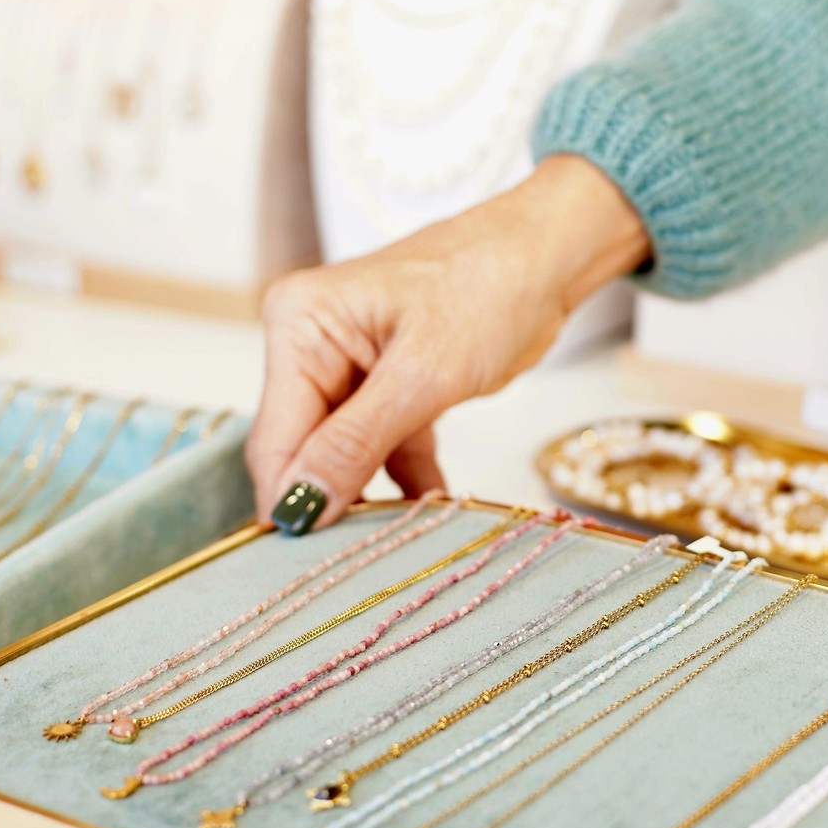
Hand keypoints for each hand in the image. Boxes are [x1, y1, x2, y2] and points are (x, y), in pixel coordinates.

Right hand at [247, 155, 650, 532]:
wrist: (550, 257)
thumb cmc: (490, 286)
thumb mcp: (425, 373)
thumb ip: (357, 442)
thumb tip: (299, 508)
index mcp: (299, 325)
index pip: (277, 437)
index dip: (292, 503)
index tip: (308, 568)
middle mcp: (310, 346)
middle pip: (303, 452)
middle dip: (330, 505)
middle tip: (357, 569)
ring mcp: (348, 370)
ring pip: (342, 459)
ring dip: (372, 502)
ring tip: (398, 549)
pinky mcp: (388, 391)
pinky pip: (383, 453)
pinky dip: (407, 485)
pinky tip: (431, 519)